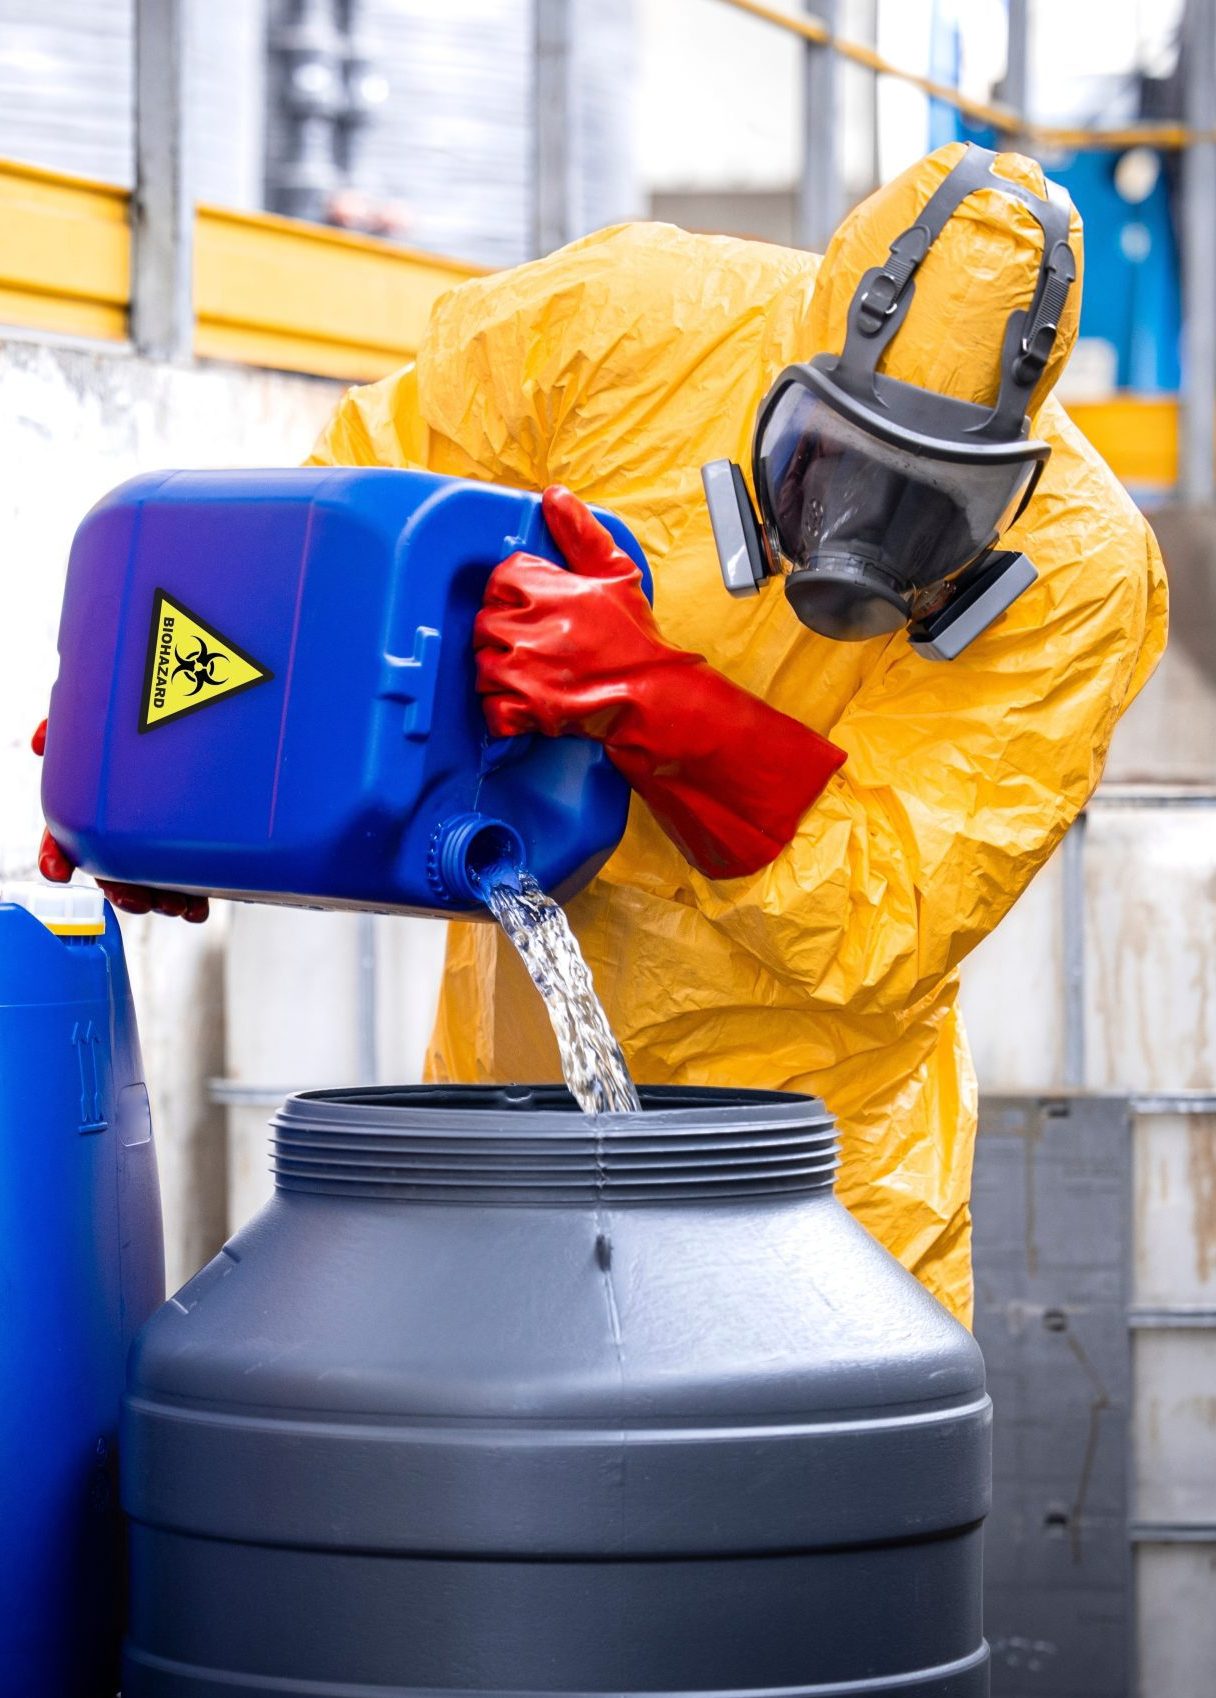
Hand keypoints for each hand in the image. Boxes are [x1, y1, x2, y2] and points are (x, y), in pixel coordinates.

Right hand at [32, 720, 208, 921]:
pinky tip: (199, 906)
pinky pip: (193, 872)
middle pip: (111, 863)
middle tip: (134, 898)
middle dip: (119, 888)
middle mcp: (126, 815)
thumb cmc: (152, 705)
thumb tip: (41, 742)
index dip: (57, 853)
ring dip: (158, 898)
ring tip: (175, 906)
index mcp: (99, 793)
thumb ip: (71, 720)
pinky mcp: (200, 834)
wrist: (216, 696)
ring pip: (151, 876)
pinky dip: (195, 895)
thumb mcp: (112, 704)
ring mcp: (162, 827)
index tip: (57, 873)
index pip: (66, 829)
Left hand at [474, 486, 846, 878]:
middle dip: (506, 635)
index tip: (527, 608)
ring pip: (484, 665)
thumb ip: (581, 534)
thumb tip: (556, 496)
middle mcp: (528, 626)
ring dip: (503, 673)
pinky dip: (505, 711)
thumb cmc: (636, 640)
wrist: (654, 697)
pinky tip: (527, 705)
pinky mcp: (525, 707)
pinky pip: (492, 708)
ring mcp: (523, 668)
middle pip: (486, 623)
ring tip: (533, 676)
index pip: (500, 579)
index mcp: (546, 589)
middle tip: (533, 646)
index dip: (512, 595)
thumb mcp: (615, 574)